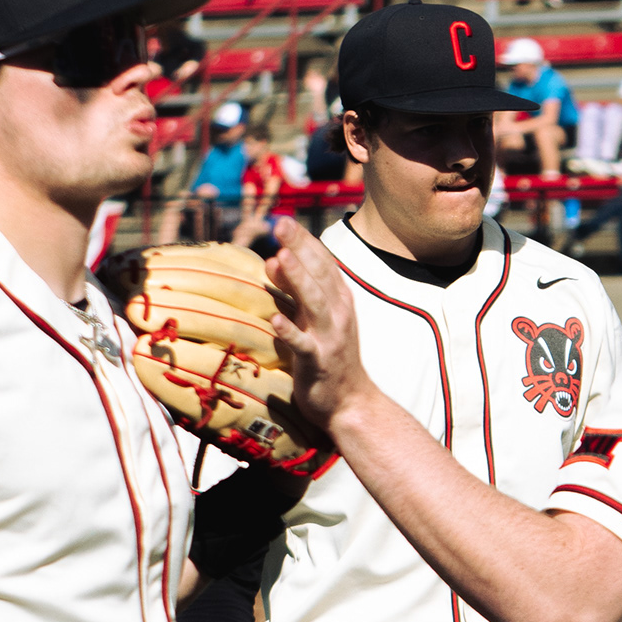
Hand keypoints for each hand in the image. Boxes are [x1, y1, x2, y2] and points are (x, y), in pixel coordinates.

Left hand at [269, 217, 369, 432]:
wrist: (348, 402)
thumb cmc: (327, 355)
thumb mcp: (311, 317)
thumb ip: (294, 289)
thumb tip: (273, 259)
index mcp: (338, 299)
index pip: (322, 262)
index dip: (304, 240)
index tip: (284, 219)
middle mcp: (338, 313)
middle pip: (319, 274)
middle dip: (300, 248)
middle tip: (280, 224)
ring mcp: (329, 337)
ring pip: (313, 302)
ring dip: (296, 280)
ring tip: (279, 257)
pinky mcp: (318, 362)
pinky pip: (302, 345)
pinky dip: (290, 331)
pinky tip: (275, 319)